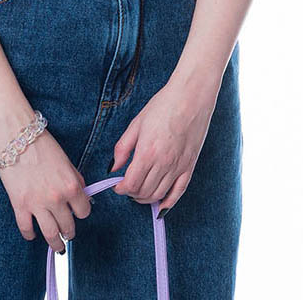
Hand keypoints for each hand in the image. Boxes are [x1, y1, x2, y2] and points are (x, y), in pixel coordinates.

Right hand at [0, 129, 92, 253]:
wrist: (16, 134)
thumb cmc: (41, 143)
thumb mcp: (65, 160)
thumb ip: (75, 179)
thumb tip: (82, 195)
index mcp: (71, 185)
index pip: (84, 211)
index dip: (81, 212)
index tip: (76, 213)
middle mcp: (57, 197)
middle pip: (68, 226)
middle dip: (69, 232)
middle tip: (67, 233)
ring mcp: (38, 203)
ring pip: (51, 234)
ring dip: (55, 243)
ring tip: (57, 245)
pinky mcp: (20, 205)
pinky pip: (27, 229)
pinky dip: (30, 235)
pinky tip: (32, 234)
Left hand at [109, 78, 215, 212]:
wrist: (190, 97)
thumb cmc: (162, 106)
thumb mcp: (136, 123)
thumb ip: (122, 148)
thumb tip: (112, 168)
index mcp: (147, 152)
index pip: (131, 184)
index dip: (121, 189)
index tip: (117, 185)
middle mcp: (163, 163)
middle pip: (144, 192)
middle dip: (132, 194)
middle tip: (127, 187)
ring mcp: (178, 166)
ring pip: (159, 195)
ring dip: (147, 199)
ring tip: (139, 193)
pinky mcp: (190, 166)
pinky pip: (178, 192)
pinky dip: (168, 203)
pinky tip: (160, 206)